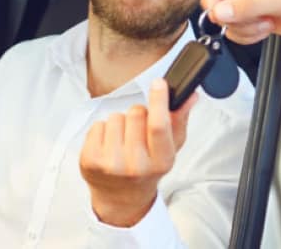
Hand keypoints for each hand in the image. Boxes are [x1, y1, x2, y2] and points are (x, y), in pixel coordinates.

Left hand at [79, 79, 197, 226]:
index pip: (159, 126)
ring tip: (123, 141)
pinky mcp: (90, 161)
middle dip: (139, 114)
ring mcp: (110, 164)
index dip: (159, 100)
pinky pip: (97, 125)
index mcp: (160, 162)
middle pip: (136, 114)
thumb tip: (190, 96)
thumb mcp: (170, 149)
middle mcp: (135, 165)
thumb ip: (180, 120)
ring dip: (120, 123)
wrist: (121, 197)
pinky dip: (103, 131)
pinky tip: (109, 145)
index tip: (159, 84)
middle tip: (139, 132)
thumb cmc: (147, 169)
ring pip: (116, 117)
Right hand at [200, 0, 280, 42]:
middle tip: (252, 20)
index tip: (216, 15)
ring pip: (228, 19)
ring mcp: (253, 2)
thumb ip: (248, 6)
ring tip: (266, 23)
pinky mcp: (258, 18)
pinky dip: (249, 35)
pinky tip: (267, 29)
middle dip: (234, 17)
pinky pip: (239, 30)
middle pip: (220, 2)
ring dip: (244, 28)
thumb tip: (220, 11)